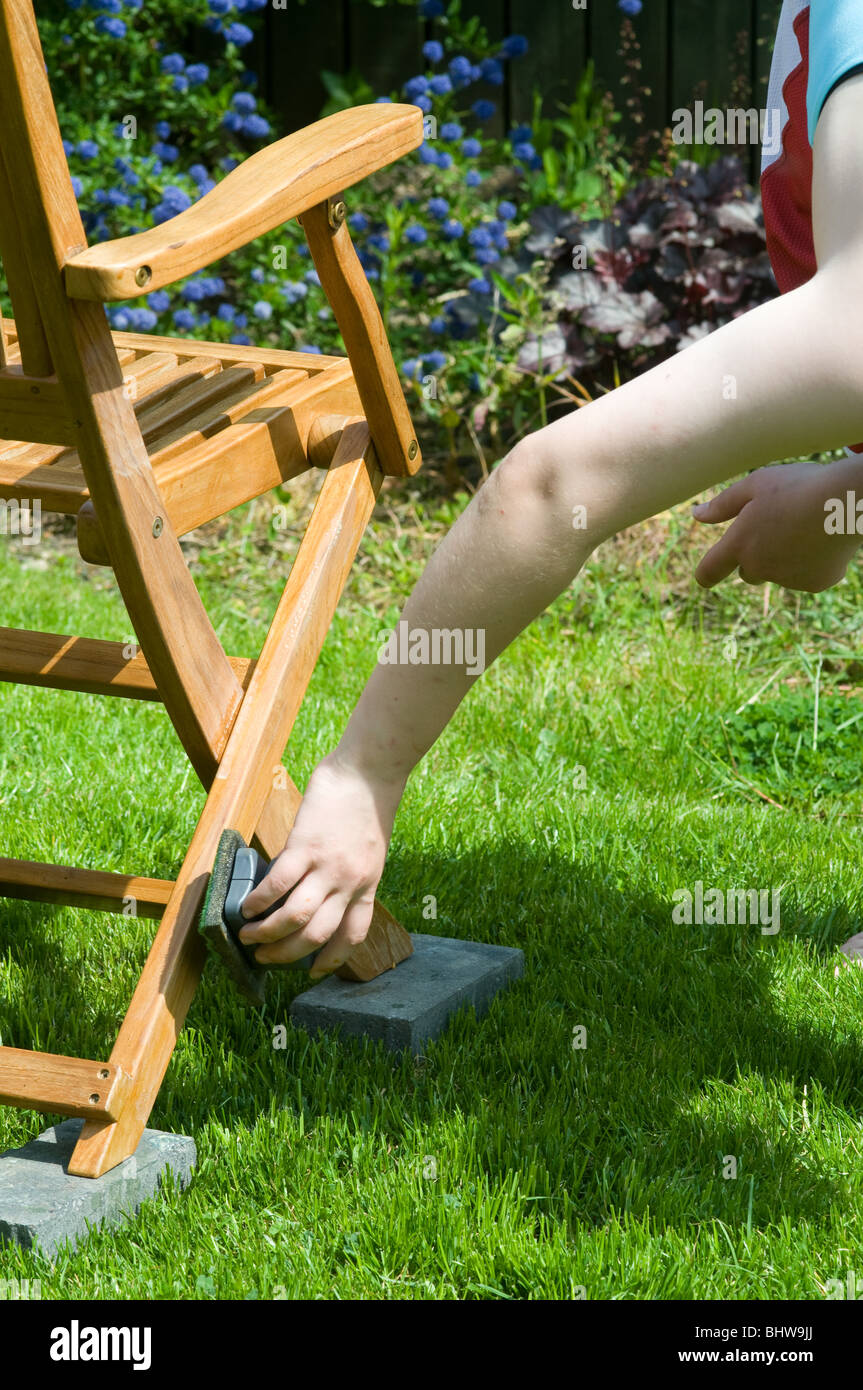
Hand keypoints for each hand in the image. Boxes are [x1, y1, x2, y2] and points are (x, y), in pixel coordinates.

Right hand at [238, 753, 405, 977]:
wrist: (370, 770)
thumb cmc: (369, 801)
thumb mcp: (370, 847)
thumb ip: (350, 870)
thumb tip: (321, 883)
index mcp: (368, 885)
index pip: (353, 935)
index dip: (333, 959)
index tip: (314, 971)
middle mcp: (350, 884)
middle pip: (318, 935)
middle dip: (288, 954)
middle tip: (265, 956)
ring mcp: (328, 867)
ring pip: (296, 918)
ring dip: (268, 935)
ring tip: (248, 937)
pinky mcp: (306, 846)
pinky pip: (278, 884)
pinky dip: (259, 901)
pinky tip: (246, 906)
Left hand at [692, 461, 861, 592]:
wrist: (846, 502)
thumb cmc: (799, 486)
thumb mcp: (756, 484)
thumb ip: (723, 504)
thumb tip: (696, 515)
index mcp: (739, 544)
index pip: (709, 570)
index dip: (706, 574)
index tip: (705, 577)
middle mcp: (759, 568)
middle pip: (748, 572)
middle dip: (756, 557)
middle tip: (777, 529)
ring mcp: (787, 579)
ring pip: (780, 572)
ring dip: (786, 556)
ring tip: (806, 526)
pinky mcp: (814, 584)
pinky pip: (807, 575)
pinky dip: (812, 562)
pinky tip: (824, 538)